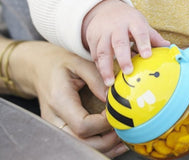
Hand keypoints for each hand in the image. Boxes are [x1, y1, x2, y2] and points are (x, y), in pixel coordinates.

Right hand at [9, 40, 127, 157]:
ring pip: (82, 148)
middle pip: (82, 142)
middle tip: (125, 127)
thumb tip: (112, 96)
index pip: (83, 125)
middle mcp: (54, 120)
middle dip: (107, 139)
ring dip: (106, 146)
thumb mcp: (79, 63)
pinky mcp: (62, 131)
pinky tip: (114, 141)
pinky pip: (81, 144)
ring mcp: (56, 128)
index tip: (118, 112)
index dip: (104, 123)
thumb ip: (96, 79)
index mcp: (59, 101)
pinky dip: (99, 146)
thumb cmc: (60, 64)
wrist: (40, 70)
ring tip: (125, 136)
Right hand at [82, 0, 169, 85]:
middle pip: (120, 42)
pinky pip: (94, 55)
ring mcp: (103, 33)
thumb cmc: (129, 20)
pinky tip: (103, 79)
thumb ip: (153, 37)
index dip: (144, 43)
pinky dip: (98, 68)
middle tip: (128, 71)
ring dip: (105, 68)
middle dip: (123, 57)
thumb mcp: (142, 24)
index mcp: (133, 22)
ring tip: (110, 82)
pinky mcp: (92, 40)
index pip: (140, 32)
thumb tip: (169, 48)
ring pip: (103, 50)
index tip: (147, 56)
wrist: (105, 9)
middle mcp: (117, 27)